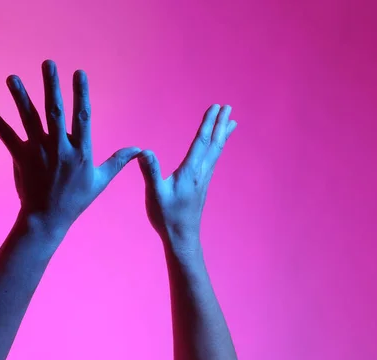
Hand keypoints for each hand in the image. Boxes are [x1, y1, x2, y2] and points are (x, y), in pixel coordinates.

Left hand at [0, 60, 140, 232]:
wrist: (47, 219)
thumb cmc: (76, 200)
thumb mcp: (100, 180)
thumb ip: (118, 161)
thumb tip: (139, 149)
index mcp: (80, 152)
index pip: (82, 117)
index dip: (81, 94)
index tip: (79, 72)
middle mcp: (59, 149)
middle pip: (54, 111)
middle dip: (51, 86)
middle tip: (48, 63)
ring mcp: (39, 153)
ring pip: (29, 120)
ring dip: (20, 97)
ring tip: (12, 78)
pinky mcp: (21, 159)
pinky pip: (7, 136)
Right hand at [137, 104, 236, 246]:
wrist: (182, 237)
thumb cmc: (167, 217)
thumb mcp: (155, 193)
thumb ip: (151, 171)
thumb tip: (144, 151)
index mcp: (191, 172)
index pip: (201, 141)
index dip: (208, 123)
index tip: (216, 106)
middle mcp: (201, 173)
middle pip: (214, 143)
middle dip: (220, 124)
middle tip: (228, 107)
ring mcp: (203, 179)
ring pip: (216, 151)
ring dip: (222, 135)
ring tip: (231, 122)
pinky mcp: (202, 185)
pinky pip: (213, 160)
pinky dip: (217, 148)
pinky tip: (216, 148)